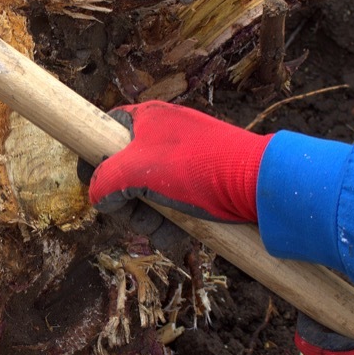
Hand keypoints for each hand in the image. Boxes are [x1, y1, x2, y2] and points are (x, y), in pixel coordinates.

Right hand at [87, 101, 271, 222]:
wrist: (257, 184)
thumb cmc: (198, 167)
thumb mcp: (137, 171)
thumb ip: (105, 181)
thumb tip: (96, 197)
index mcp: (145, 119)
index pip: (103, 133)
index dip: (95, 160)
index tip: (97, 186)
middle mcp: (162, 134)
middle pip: (123, 172)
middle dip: (127, 203)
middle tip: (139, 220)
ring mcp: (182, 158)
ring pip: (147, 193)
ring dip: (151, 220)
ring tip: (167, 234)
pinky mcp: (199, 180)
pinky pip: (172, 202)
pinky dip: (171, 221)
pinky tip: (179, 235)